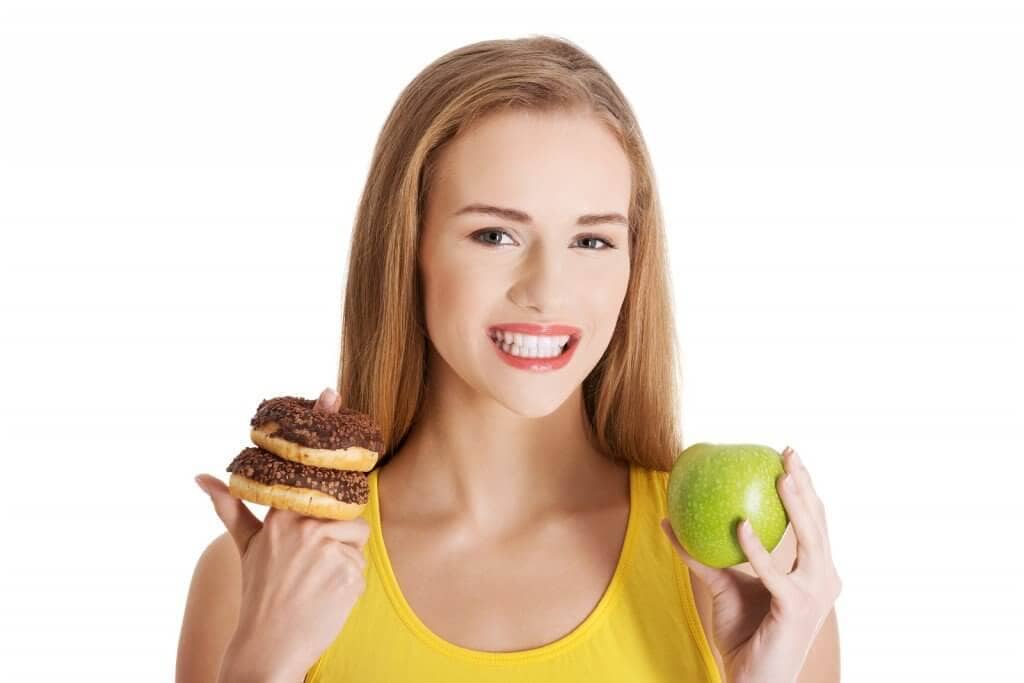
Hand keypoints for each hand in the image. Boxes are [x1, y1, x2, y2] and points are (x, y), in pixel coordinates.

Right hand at [195, 387, 368, 680]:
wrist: (268, 648)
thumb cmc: (259, 594)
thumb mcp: (245, 548)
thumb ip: (231, 508)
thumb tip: (201, 477)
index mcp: (279, 514)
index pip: (310, 468)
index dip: (324, 428)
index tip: (329, 392)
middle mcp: (302, 526)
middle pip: (345, 506)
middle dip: (336, 530)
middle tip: (312, 560)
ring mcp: (325, 549)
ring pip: (356, 534)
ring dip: (344, 556)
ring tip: (314, 581)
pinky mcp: (348, 572)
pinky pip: (361, 563)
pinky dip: (349, 579)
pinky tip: (325, 596)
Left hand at [660, 446, 841, 682]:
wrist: (753, 678)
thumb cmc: (744, 633)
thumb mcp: (722, 584)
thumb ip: (703, 555)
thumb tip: (668, 521)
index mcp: (815, 572)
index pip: (815, 521)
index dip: (806, 486)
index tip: (786, 455)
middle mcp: (824, 580)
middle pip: (819, 523)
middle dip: (806, 484)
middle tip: (787, 452)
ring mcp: (816, 596)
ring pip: (810, 541)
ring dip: (796, 506)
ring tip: (780, 477)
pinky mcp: (796, 610)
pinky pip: (775, 573)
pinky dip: (758, 549)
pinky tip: (740, 526)